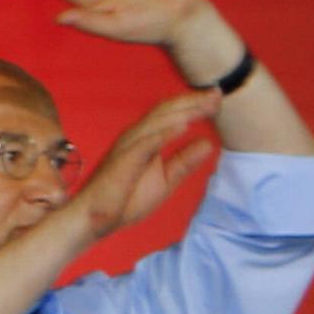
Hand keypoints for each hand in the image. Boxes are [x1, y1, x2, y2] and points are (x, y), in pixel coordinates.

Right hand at [68, 90, 220, 238]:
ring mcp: (128, 146)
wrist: (96, 220)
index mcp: (145, 138)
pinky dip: (164, 133)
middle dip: (193, 101)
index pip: (171, 114)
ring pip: (158, 122)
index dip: (194, 104)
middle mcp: (136, 136)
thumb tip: (208, 144)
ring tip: (207, 106)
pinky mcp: (124, 160)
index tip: (217, 98)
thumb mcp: (165, 179)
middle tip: (218, 94)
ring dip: (184, 112)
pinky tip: (184, 127)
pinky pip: (146, 143)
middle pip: (166, 111)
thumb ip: (184, 161)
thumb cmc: (125, 200)